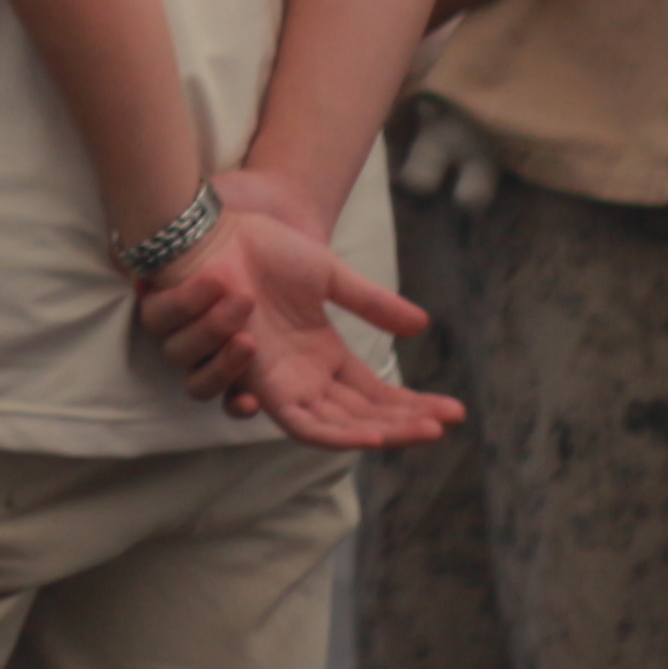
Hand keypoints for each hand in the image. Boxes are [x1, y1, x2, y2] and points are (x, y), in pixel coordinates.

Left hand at [136, 177, 459, 453]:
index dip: (413, 409)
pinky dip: (330, 432)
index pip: (377, 398)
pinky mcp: (257, 382)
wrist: (214, 236)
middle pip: (362, 420)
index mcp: (324, 358)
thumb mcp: (331, 275)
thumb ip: (372, 303)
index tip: (453, 413)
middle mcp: (304, 379)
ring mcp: (280, 383)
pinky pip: (295, 421)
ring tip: (408, 428)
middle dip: (402, 427)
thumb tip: (421, 325)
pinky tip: (365, 432)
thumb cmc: (265, 250)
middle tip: (439, 428)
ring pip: (333, 429)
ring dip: (372, 430)